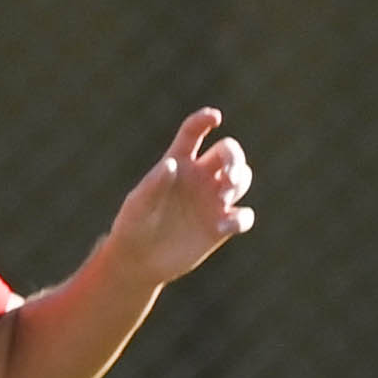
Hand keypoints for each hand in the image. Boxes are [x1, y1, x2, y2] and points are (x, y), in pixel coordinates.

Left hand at [104, 107, 256, 286]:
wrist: (139, 259)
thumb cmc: (133, 224)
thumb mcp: (139, 204)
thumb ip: (154, 184)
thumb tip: (171, 165)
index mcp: (178, 162)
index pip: (194, 132)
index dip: (205, 120)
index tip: (214, 118)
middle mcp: (199, 176)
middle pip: (228, 152)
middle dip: (234, 157)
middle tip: (228, 175)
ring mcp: (212, 200)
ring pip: (243, 178)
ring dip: (240, 181)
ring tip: (223, 195)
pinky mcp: (220, 226)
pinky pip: (243, 216)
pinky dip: (240, 218)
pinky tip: (222, 226)